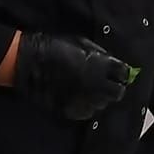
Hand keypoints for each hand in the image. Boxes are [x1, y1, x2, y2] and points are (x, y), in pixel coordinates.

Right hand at [15, 33, 132, 119]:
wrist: (30, 63)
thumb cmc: (55, 47)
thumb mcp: (81, 42)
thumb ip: (99, 53)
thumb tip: (111, 61)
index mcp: (101, 66)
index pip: (123, 74)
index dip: (122, 73)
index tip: (118, 72)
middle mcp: (97, 86)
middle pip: (117, 93)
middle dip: (115, 88)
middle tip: (108, 84)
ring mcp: (85, 100)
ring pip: (102, 104)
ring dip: (100, 97)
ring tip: (91, 90)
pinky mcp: (72, 111)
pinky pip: (87, 112)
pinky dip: (87, 106)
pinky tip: (80, 97)